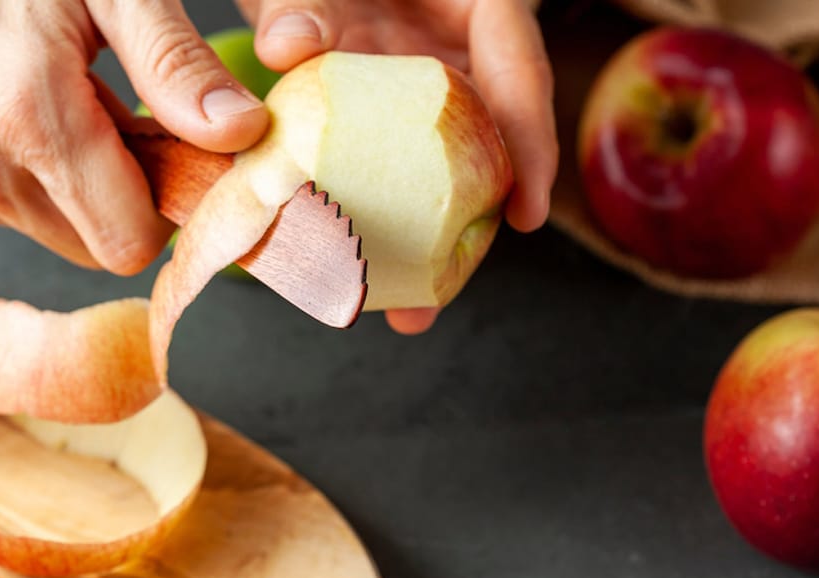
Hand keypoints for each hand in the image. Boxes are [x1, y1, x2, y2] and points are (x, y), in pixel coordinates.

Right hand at [0, 0, 271, 274]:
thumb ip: (175, 65)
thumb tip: (241, 134)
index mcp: (25, 119)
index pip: (130, 243)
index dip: (168, 203)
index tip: (183, 152)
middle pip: (93, 241)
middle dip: (124, 190)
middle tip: (125, 110)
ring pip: (52, 227)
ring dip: (78, 180)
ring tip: (68, 94)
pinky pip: (6, 208)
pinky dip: (32, 170)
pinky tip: (26, 103)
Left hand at [234, 0, 559, 332]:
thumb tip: (287, 46)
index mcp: (477, 5)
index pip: (521, 68)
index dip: (530, 141)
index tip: (526, 211)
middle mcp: (459, 54)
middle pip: (487, 144)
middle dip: (471, 226)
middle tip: (442, 292)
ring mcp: (424, 93)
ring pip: (439, 170)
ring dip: (421, 239)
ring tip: (403, 307)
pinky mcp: (385, 119)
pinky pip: (387, 171)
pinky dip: (370, 213)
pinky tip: (351, 263)